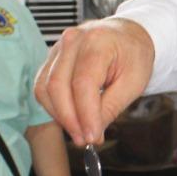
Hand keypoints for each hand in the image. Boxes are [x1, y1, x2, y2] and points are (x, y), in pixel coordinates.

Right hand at [34, 18, 154, 145]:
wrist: (127, 36)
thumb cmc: (133, 55)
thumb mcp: (134, 82)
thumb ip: (111, 107)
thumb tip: (93, 133)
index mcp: (98, 42)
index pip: (83, 84)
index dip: (85, 115)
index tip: (93, 137)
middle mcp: (72, 41)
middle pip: (57, 86)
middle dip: (70, 120)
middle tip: (85, 140)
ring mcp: (58, 48)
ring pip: (45, 88)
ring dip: (59, 116)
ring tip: (79, 131)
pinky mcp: (51, 58)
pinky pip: (42, 87)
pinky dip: (53, 107)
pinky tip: (70, 118)